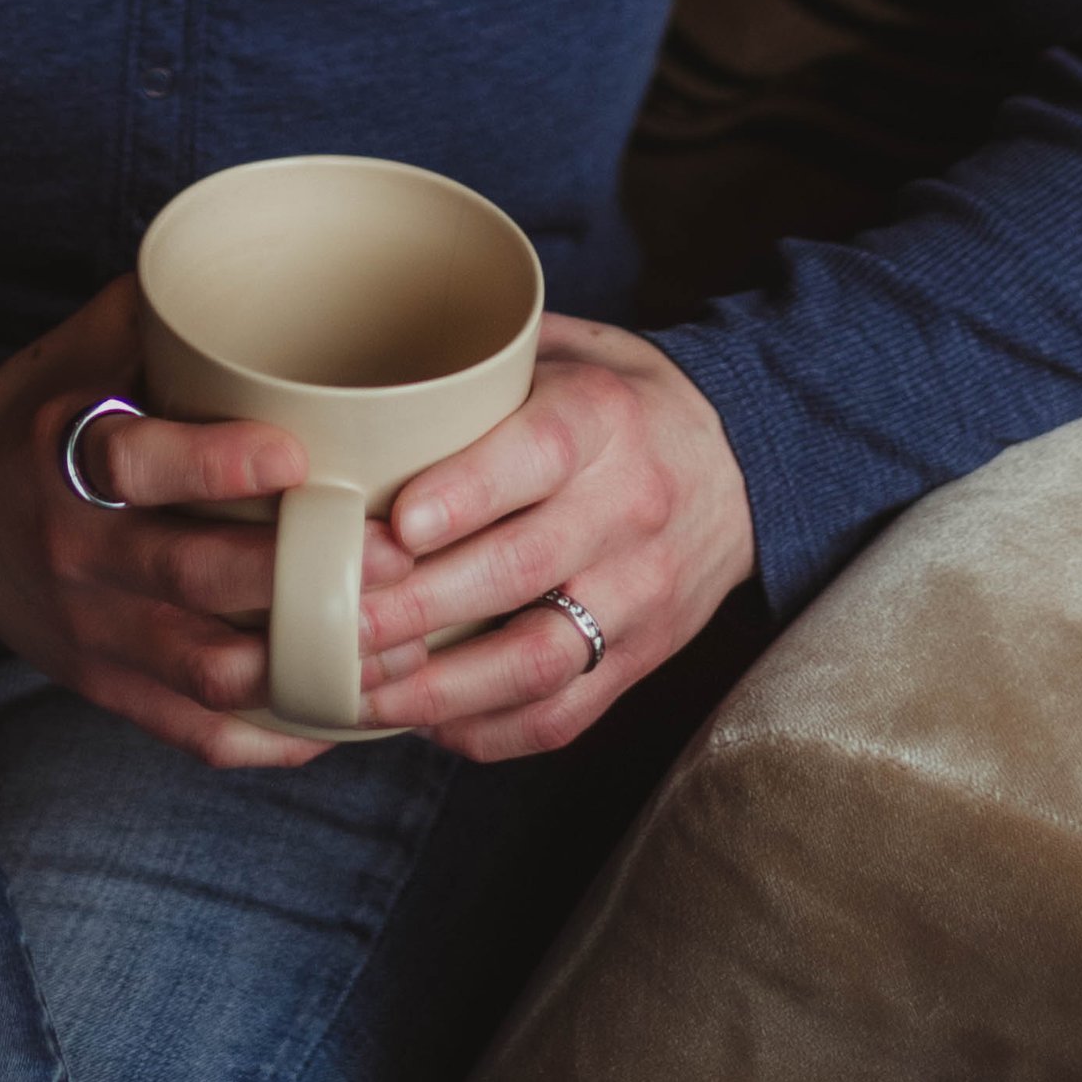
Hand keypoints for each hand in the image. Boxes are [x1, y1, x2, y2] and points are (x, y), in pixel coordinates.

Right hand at [0, 275, 411, 770]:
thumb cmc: (33, 416)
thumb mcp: (73, 349)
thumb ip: (159, 311)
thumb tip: (261, 258)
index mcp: (68, 456)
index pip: (140, 466)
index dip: (219, 464)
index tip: (300, 457)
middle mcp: (78, 552)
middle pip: (195, 580)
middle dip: (301, 577)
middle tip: (396, 558)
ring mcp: (92, 632)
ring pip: (208, 671)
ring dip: (303, 665)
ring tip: (393, 643)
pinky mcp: (105, 687)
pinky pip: (194, 730)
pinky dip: (269, 737)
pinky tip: (337, 713)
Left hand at [356, 315, 754, 762]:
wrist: (742, 465)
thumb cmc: (622, 400)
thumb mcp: (570, 350)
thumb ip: (484, 365)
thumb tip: (362, 381)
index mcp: (604, 418)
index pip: (538, 454)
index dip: (467, 492)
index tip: (398, 524)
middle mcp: (628, 508)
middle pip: (522, 568)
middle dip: (420, 605)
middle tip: (339, 620)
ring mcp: (640, 594)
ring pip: (541, 658)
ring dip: (445, 687)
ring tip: (367, 690)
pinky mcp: (643, 657)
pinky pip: (566, 713)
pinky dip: (491, 730)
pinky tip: (429, 723)